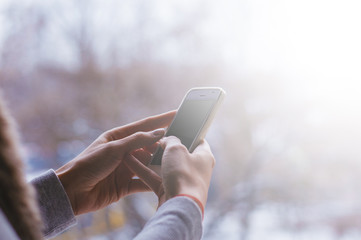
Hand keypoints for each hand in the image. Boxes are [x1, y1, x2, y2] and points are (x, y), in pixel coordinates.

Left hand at [55, 111, 175, 214]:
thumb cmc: (88, 164)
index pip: (145, 126)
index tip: (178, 113)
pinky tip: (163, 181)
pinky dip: (151, 181)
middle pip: (149, 146)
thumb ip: (137, 140)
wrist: (71, 191)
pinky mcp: (125, 184)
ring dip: (159, 164)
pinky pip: (142, 182)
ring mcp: (125, 168)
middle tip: (182, 143)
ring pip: (147, 164)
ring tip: (175, 163)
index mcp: (119, 137)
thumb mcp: (113, 148)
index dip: (162, 119)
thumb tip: (159, 132)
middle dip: (163, 145)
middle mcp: (124, 152)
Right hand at [125, 136, 214, 208]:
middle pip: (177, 152)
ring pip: (164, 165)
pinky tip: (129, 161)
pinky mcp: (170, 191)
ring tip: (135, 147)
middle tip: (149, 137)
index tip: (172, 127)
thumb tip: (166, 139)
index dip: (185, 132)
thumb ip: (170, 140)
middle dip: (162, 145)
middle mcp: (196, 168)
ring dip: (149, 157)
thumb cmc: (183, 174)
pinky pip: (155, 177)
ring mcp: (182, 180)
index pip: (197, 140)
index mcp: (204, 156)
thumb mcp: (176, 149)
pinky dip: (143, 170)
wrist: (180, 207)